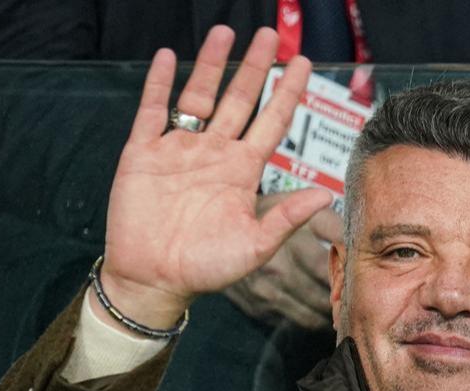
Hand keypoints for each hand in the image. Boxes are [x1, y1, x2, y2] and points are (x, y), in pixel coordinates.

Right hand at [98, 26, 332, 329]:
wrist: (153, 280)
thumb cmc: (205, 269)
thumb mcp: (253, 247)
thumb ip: (286, 219)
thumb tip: (325, 195)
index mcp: (242, 172)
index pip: (272, 122)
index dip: (288, 93)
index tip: (305, 63)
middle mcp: (214, 154)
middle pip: (239, 99)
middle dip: (255, 67)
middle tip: (270, 34)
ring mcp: (178, 150)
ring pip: (198, 96)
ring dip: (210, 64)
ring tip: (224, 32)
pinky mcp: (144, 153)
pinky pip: (152, 110)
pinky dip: (159, 83)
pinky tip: (169, 57)